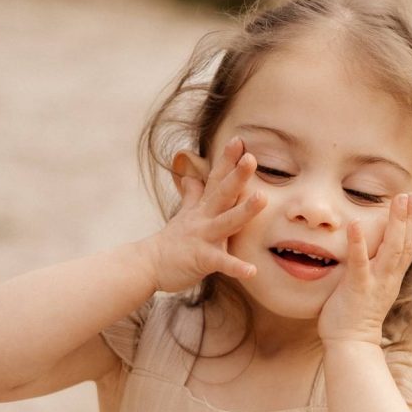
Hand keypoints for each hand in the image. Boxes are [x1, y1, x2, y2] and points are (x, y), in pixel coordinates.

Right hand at [141, 138, 265, 292]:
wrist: (147, 265)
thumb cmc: (171, 242)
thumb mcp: (183, 214)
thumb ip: (192, 195)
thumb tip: (193, 177)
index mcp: (203, 208)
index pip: (216, 179)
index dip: (227, 160)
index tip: (240, 140)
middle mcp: (204, 218)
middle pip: (222, 193)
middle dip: (237, 176)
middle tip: (251, 159)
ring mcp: (202, 237)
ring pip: (227, 222)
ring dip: (245, 210)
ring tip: (263, 199)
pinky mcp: (201, 259)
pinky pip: (222, 263)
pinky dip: (236, 267)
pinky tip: (252, 270)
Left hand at [317, 192, 411, 345]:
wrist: (352, 345)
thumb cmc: (359, 316)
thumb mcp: (379, 289)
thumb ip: (389, 271)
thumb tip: (394, 263)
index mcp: (392, 276)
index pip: (407, 246)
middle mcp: (388, 277)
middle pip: (404, 244)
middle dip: (407, 218)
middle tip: (410, 194)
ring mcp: (375, 282)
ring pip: (391, 250)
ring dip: (395, 224)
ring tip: (397, 201)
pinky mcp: (357, 288)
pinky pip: (360, 262)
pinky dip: (359, 243)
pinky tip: (356, 224)